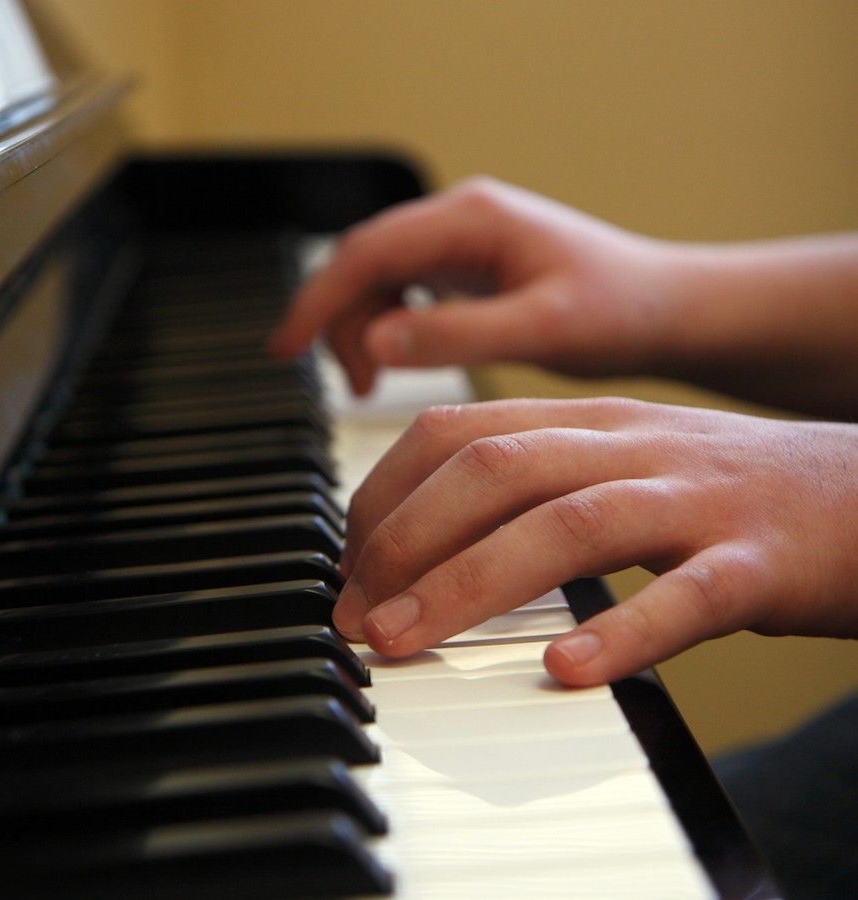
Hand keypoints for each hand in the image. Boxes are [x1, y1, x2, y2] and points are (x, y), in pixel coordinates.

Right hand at [270, 177, 670, 393]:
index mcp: (473, 220)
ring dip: (363, 330)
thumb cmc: (622, 311)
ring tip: (371, 385)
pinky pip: (405, 294)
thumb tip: (376, 344)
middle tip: (351, 387)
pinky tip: (396, 363)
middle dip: (340, 323)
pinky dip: (389, 329)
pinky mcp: (470, 270)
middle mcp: (461, 222)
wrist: (667, 311)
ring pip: (380, 282)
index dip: (318, 299)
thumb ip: (458, 334)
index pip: (368, 252)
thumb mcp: (542, 328)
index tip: (283, 348)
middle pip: (365, 265)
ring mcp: (464, 244)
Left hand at [332, 397, 857, 684]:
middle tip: (357, 617)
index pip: (459, 432)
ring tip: (406, 642)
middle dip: (405, 541)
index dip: (387, 497)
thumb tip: (428, 545)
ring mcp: (697, 499)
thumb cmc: (722, 491)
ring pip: (571, 525)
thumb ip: (531, 491)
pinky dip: (621, 633)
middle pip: (497, 469)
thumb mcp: (614, 466)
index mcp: (588, 423)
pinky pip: (687, 595)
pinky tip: (565, 673)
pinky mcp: (763, 561)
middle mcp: (631, 447)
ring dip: (472, 583)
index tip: (352, 566)